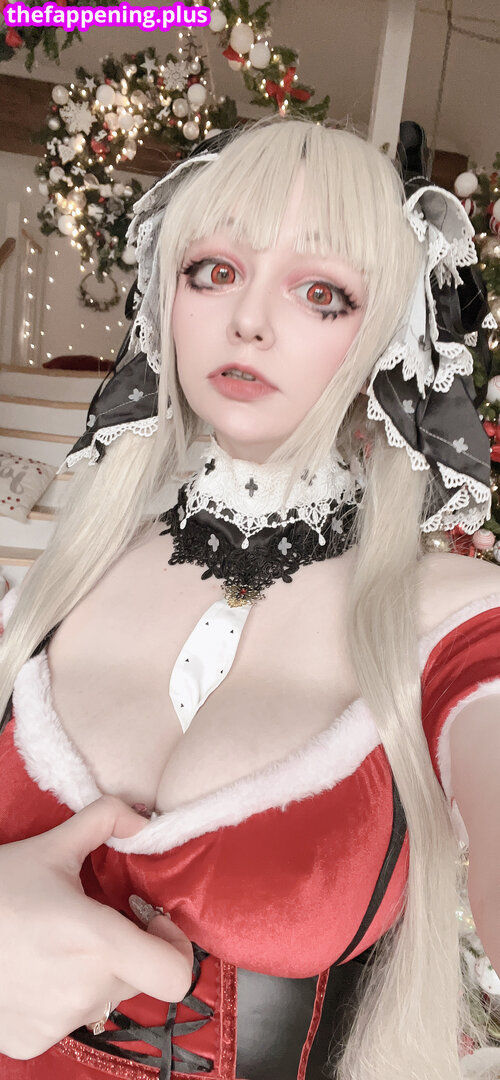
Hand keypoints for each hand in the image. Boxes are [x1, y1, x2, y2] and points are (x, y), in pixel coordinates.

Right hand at [0, 795, 193, 1059]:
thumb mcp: (50, 847)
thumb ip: (105, 820)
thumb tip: (145, 818)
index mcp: (97, 943)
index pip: (175, 975)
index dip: (175, 947)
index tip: (150, 922)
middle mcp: (84, 990)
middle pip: (136, 976)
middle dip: (126, 947)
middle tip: (91, 920)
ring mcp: (58, 1023)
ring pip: (102, 996)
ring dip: (92, 971)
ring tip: (53, 942)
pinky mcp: (32, 1042)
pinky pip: (68, 1017)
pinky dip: (61, 994)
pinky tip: (32, 968)